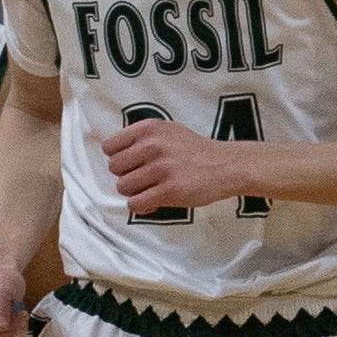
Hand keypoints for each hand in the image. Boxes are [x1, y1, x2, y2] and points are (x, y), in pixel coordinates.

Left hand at [103, 117, 253, 213]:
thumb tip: (112, 155)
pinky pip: (135, 204)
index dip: (118, 158)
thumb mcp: (167, 131)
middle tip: (145, 178)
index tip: (132, 164)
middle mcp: (153, 145)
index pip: (109, 147)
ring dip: (135, 192)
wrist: (227, 165)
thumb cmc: (194, 151)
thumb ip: (141, 139)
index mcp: (150, 129)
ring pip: (122, 187)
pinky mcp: (169, 191)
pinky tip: (155, 201)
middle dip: (126, 175)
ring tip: (152, 188)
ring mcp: (161, 168)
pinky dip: (142, 207)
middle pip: (114, 168)